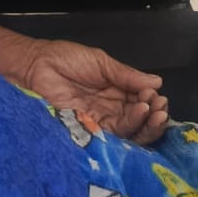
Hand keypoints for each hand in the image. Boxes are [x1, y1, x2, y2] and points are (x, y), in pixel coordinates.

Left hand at [23, 39, 168, 144]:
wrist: (36, 66)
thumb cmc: (65, 59)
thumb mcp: (101, 62)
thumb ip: (126, 75)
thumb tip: (157, 82)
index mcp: (115, 90)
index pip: (139, 101)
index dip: (151, 102)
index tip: (159, 97)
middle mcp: (110, 108)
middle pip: (138, 119)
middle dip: (152, 116)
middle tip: (161, 109)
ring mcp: (100, 121)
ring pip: (129, 130)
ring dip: (145, 123)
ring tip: (153, 112)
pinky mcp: (89, 132)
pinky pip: (113, 136)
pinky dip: (129, 128)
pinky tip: (138, 117)